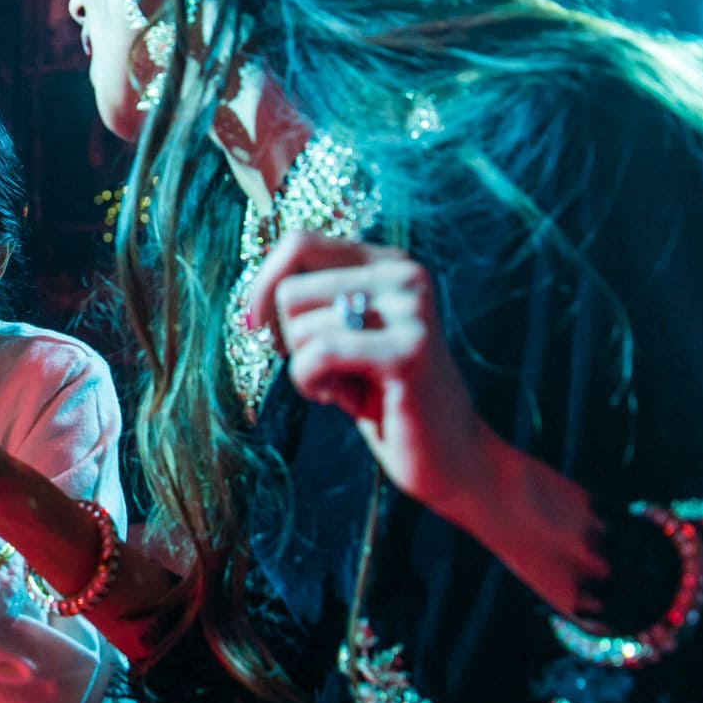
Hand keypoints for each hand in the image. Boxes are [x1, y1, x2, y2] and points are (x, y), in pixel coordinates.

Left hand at [245, 230, 501, 522]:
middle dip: (289, 340)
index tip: (256, 327)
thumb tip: (251, 298)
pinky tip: (343, 400)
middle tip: (325, 369)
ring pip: (299, 327)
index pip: (299, 243)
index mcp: (388, 264)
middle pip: (291, 290)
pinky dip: (311, 384)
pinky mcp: (407, 352)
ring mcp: (411, 311)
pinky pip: (317, 356)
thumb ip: (313, 303)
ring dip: (306, 369)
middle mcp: (404, 276)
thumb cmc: (383, 398)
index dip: (263, 285)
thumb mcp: (345, 338)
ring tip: (346, 386)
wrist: (451, 458)